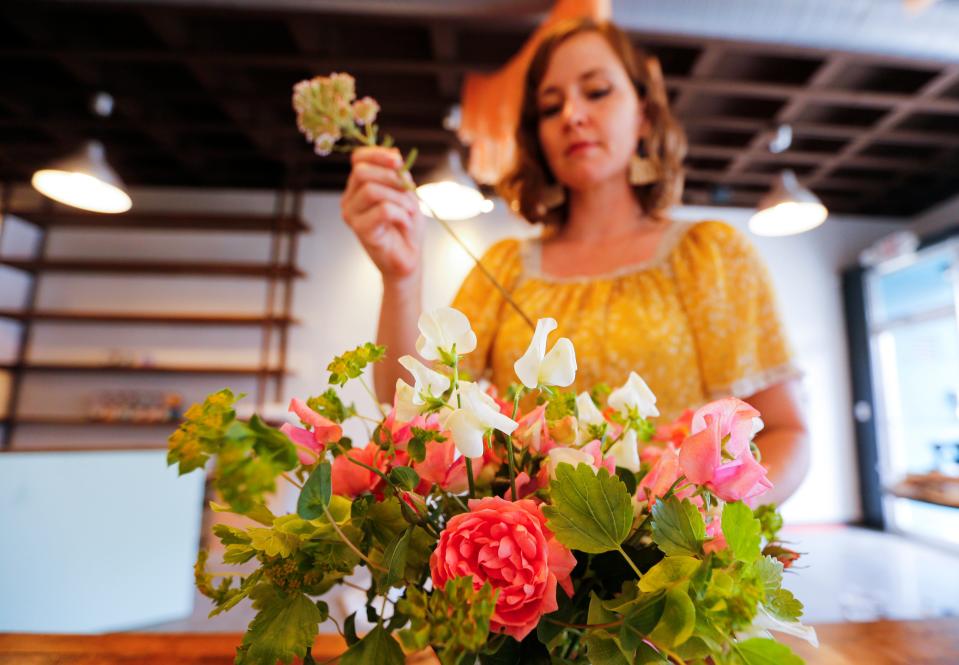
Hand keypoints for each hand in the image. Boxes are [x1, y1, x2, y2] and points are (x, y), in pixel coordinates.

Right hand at [341, 146, 423, 281]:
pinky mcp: (360, 231)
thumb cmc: (406, 226)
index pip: (358, 159)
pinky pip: (382, 210)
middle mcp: (349, 199)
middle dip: (391, 177)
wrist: (408, 258)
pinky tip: (404, 224)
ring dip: (400, 199)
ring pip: (372, 190)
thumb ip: (397, 174)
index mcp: (358, 187)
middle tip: (409, 192)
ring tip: (409, 212)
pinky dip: (401, 215)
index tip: (398, 161)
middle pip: (362, 172)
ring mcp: (352, 215)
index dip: (378, 154)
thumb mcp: (406, 193)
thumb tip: (393, 155)